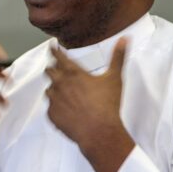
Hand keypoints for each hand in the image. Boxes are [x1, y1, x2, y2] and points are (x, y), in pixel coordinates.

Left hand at [45, 37, 133, 171]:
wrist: (99, 132)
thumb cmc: (107, 105)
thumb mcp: (114, 78)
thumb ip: (118, 57)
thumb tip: (124, 39)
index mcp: (73, 74)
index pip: (59, 57)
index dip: (54, 50)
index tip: (51, 46)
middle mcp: (60, 85)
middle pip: (49, 71)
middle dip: (52, 68)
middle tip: (57, 68)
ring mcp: (54, 101)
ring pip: (48, 90)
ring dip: (54, 88)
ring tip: (63, 92)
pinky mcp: (52, 116)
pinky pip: (50, 108)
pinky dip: (56, 107)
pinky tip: (65, 109)